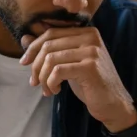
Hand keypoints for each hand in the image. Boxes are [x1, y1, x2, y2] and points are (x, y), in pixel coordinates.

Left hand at [19, 27, 136, 131]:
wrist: (113, 104)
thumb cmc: (90, 84)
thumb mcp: (68, 64)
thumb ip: (50, 50)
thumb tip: (24, 38)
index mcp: (86, 32)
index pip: (51, 33)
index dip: (33, 47)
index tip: (24, 62)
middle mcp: (90, 37)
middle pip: (49, 44)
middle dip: (36, 65)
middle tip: (34, 82)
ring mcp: (92, 51)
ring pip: (51, 58)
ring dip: (43, 77)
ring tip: (46, 89)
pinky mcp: (90, 67)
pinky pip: (58, 71)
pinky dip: (51, 83)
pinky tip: (55, 91)